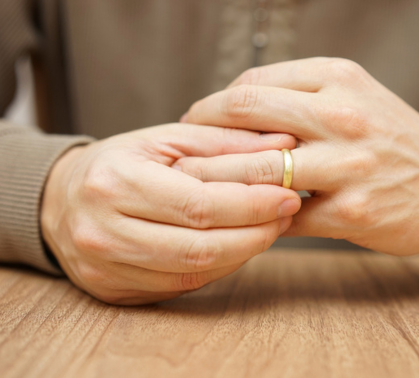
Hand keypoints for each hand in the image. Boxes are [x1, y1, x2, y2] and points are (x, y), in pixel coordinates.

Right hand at [41, 124, 299, 304]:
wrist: (61, 200)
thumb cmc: (118, 163)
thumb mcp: (164, 139)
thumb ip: (224, 141)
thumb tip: (283, 145)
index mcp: (114, 184)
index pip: (199, 205)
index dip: (251, 204)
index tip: (287, 195)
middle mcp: (104, 232)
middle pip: (200, 247)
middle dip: (255, 234)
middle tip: (286, 214)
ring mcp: (107, 268)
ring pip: (194, 273)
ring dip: (242, 253)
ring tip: (268, 228)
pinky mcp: (115, 290)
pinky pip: (181, 286)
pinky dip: (218, 267)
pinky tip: (235, 245)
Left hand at [176, 58, 418, 255]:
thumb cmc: (388, 136)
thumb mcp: (351, 95)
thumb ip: (295, 96)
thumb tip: (229, 111)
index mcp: (336, 77)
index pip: (250, 86)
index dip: (210, 107)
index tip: (193, 124)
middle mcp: (342, 113)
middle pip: (244, 114)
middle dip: (200, 137)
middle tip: (180, 155)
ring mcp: (349, 164)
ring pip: (258, 167)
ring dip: (216, 179)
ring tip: (194, 188)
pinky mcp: (353, 211)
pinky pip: (282, 214)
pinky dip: (255, 215)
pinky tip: (241, 217)